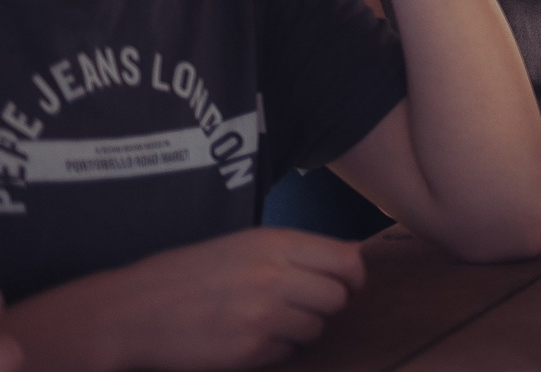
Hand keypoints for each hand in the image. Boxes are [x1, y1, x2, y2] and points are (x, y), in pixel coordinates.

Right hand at [8, 228, 364, 369]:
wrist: (130, 311)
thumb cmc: (188, 274)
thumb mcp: (244, 245)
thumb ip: (297, 251)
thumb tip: (353, 256)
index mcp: (275, 244)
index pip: (347, 261)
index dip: (353, 276)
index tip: (346, 284)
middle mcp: (275, 277)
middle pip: (338, 298)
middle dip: (325, 305)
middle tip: (299, 305)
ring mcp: (263, 317)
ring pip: (316, 328)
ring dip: (300, 328)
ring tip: (265, 320)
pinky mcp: (249, 352)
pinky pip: (287, 353)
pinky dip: (275, 349)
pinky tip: (244, 337)